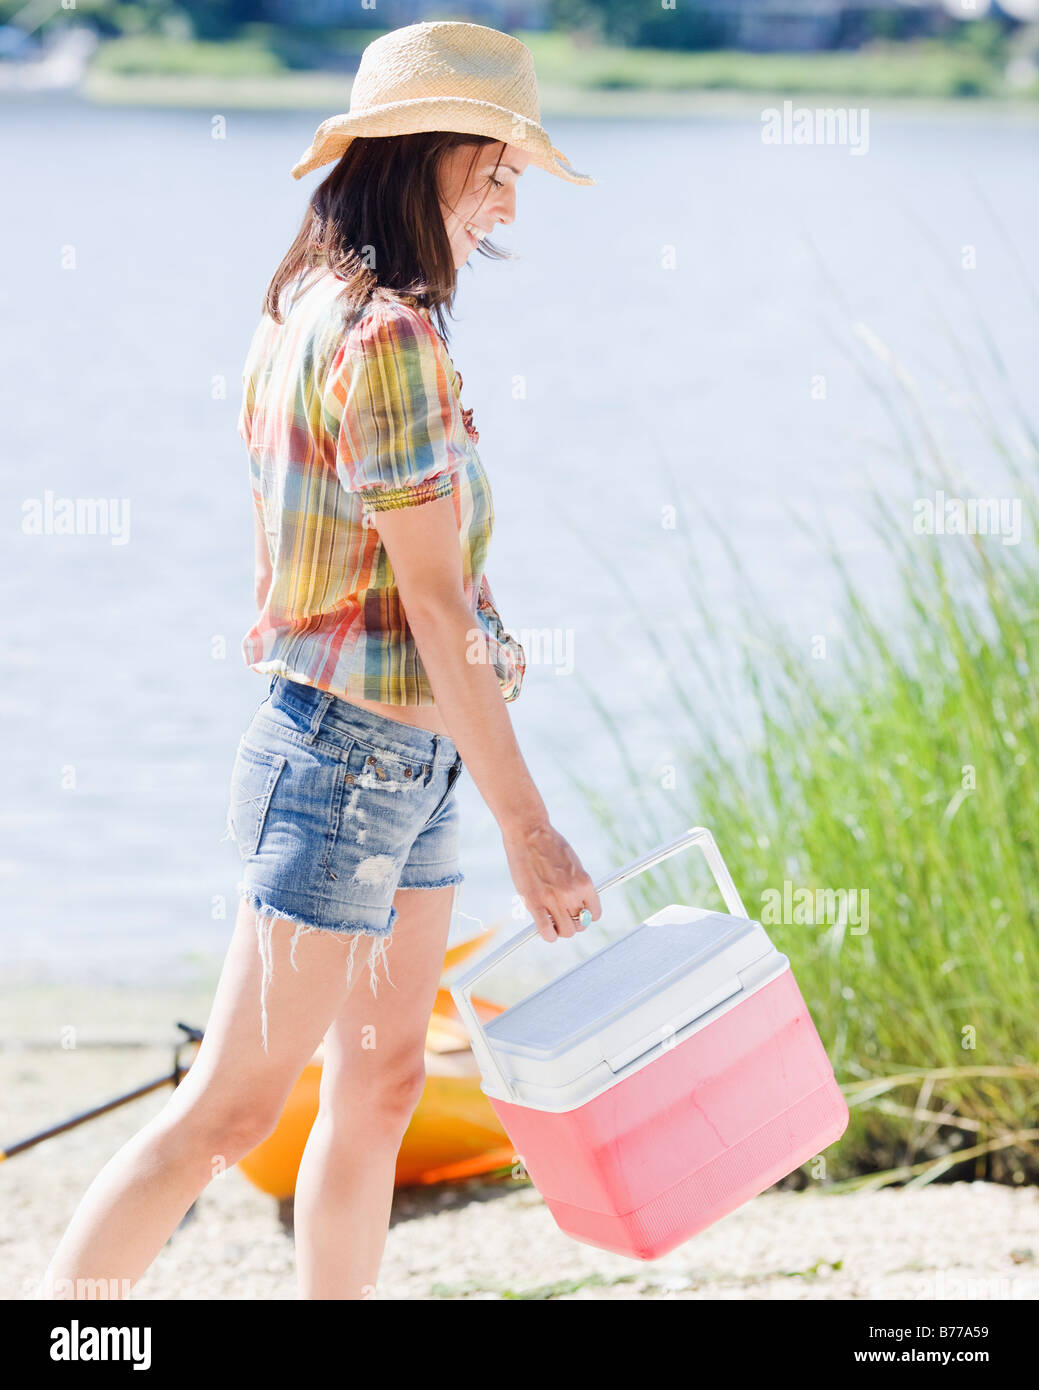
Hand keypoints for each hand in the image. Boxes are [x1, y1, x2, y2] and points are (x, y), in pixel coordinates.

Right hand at [502, 821, 601, 941]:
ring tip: (552, 922)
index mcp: (585, 883)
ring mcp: (553, 899)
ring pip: (565, 931)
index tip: (577, 914)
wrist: (529, 833)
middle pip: (580, 925)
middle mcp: (572, 893)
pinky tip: (546, 930)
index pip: (594, 914)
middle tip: (562, 917)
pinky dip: (548, 935)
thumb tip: (578, 904)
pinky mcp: (534, 902)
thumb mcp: (573, 863)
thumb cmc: (549, 845)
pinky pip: (546, 931)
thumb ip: (577, 884)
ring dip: (560, 930)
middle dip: (573, 923)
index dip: (586, 916)